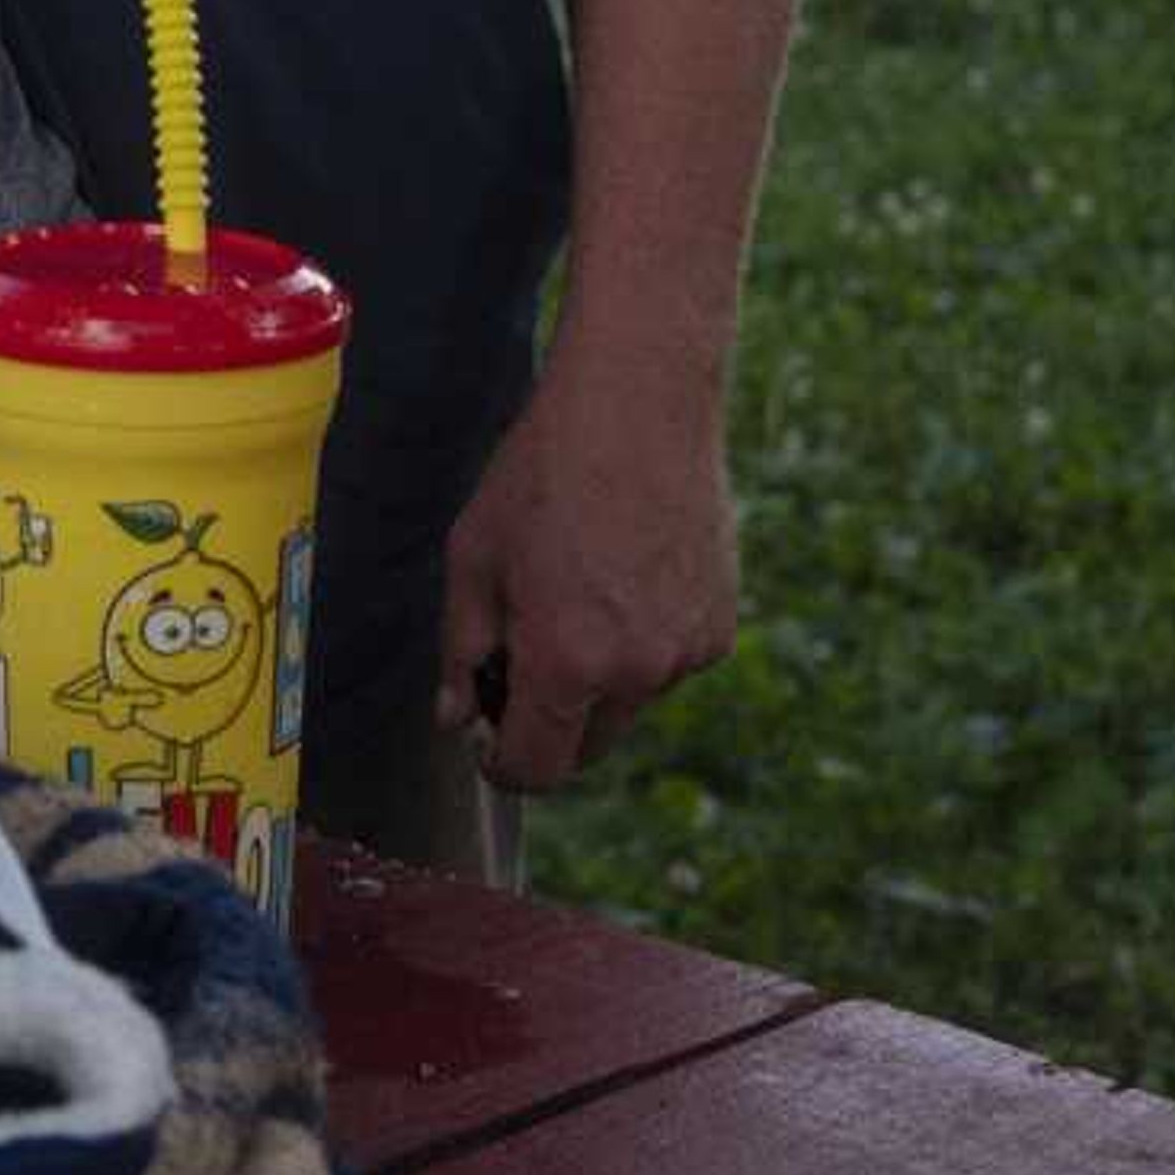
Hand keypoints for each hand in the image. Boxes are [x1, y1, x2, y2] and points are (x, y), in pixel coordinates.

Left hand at [435, 351, 739, 793]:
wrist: (637, 406)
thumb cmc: (541, 475)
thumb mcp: (473, 558)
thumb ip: (460, 651)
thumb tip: (454, 720)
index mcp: (568, 664)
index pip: (536, 768)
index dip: (501, 762)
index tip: (484, 736)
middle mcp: (638, 674)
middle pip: (584, 746)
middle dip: (544, 723)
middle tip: (512, 660)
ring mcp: (688, 653)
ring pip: (627, 701)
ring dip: (594, 676)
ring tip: (572, 585)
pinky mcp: (720, 626)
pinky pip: (667, 662)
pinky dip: (639, 641)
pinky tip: (619, 571)